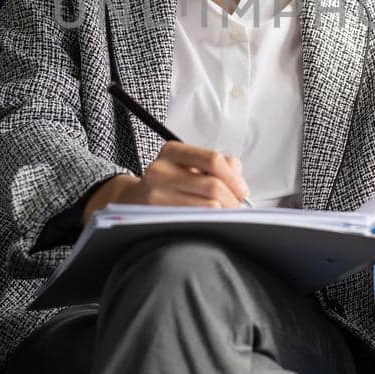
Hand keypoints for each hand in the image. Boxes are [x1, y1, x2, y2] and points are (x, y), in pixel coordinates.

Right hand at [83, 143, 248, 219]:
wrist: (132, 201)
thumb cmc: (170, 184)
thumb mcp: (189, 165)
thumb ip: (218, 164)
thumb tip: (238, 177)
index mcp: (172, 151)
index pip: (213, 159)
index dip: (234, 178)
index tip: (242, 190)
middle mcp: (160, 169)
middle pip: (212, 186)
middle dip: (232, 200)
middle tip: (236, 207)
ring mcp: (155, 194)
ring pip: (206, 207)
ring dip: (223, 213)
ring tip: (223, 215)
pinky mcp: (155, 216)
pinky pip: (194, 221)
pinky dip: (208, 223)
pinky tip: (209, 222)